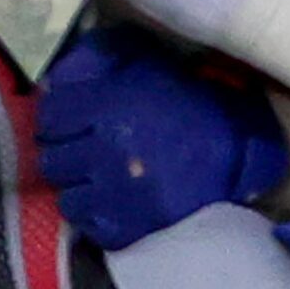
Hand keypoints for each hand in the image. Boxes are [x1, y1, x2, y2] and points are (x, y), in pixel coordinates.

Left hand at [36, 25, 289, 248]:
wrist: (238, 155)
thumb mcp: (149, 67)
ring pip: (66, 196)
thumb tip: (55, 76)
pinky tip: (114, 201)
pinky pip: (86, 224)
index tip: (69, 120)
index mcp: (110, 107)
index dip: (57, 117)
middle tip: (85, 150)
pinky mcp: (125, 227)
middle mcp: (104, 151)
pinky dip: (95, 214)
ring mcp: (114, 194)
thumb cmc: (191, 107)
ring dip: (80, 187)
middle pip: (52, 159)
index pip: (50, 115)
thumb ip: (102, 61)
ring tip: (100, 179)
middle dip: (66, 153)